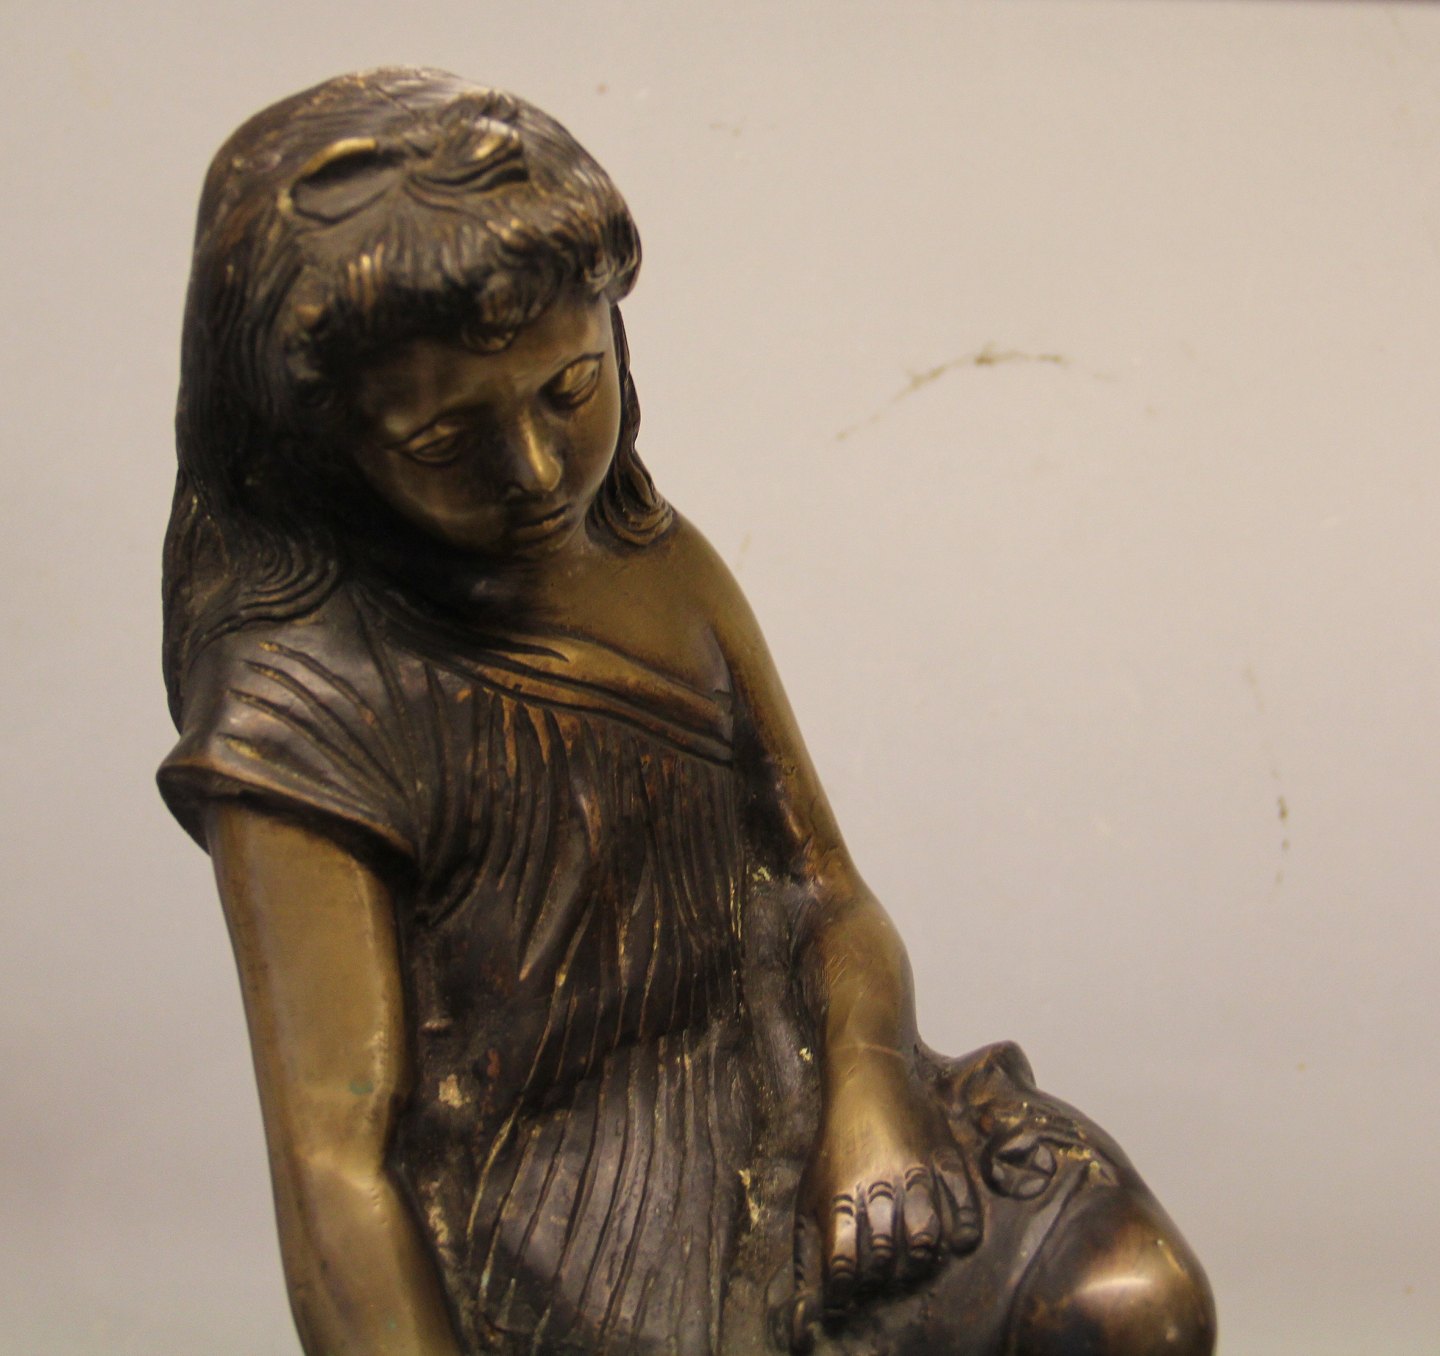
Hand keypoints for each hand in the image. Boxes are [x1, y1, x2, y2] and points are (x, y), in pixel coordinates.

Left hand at [789, 1053, 979, 1347]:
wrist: (867, 1078)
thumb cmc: (834, 1141)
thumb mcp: (810, 1189)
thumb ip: (807, 1248)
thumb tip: (803, 1306)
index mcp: (840, 1194)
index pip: (845, 1262)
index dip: (847, 1287)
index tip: (849, 1294)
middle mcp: (878, 1186)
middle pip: (885, 1255)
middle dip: (882, 1276)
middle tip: (883, 1276)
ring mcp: (915, 1170)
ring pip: (925, 1235)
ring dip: (921, 1259)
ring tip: (914, 1260)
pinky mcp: (943, 1156)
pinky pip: (962, 1203)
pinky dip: (964, 1229)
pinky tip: (955, 1240)